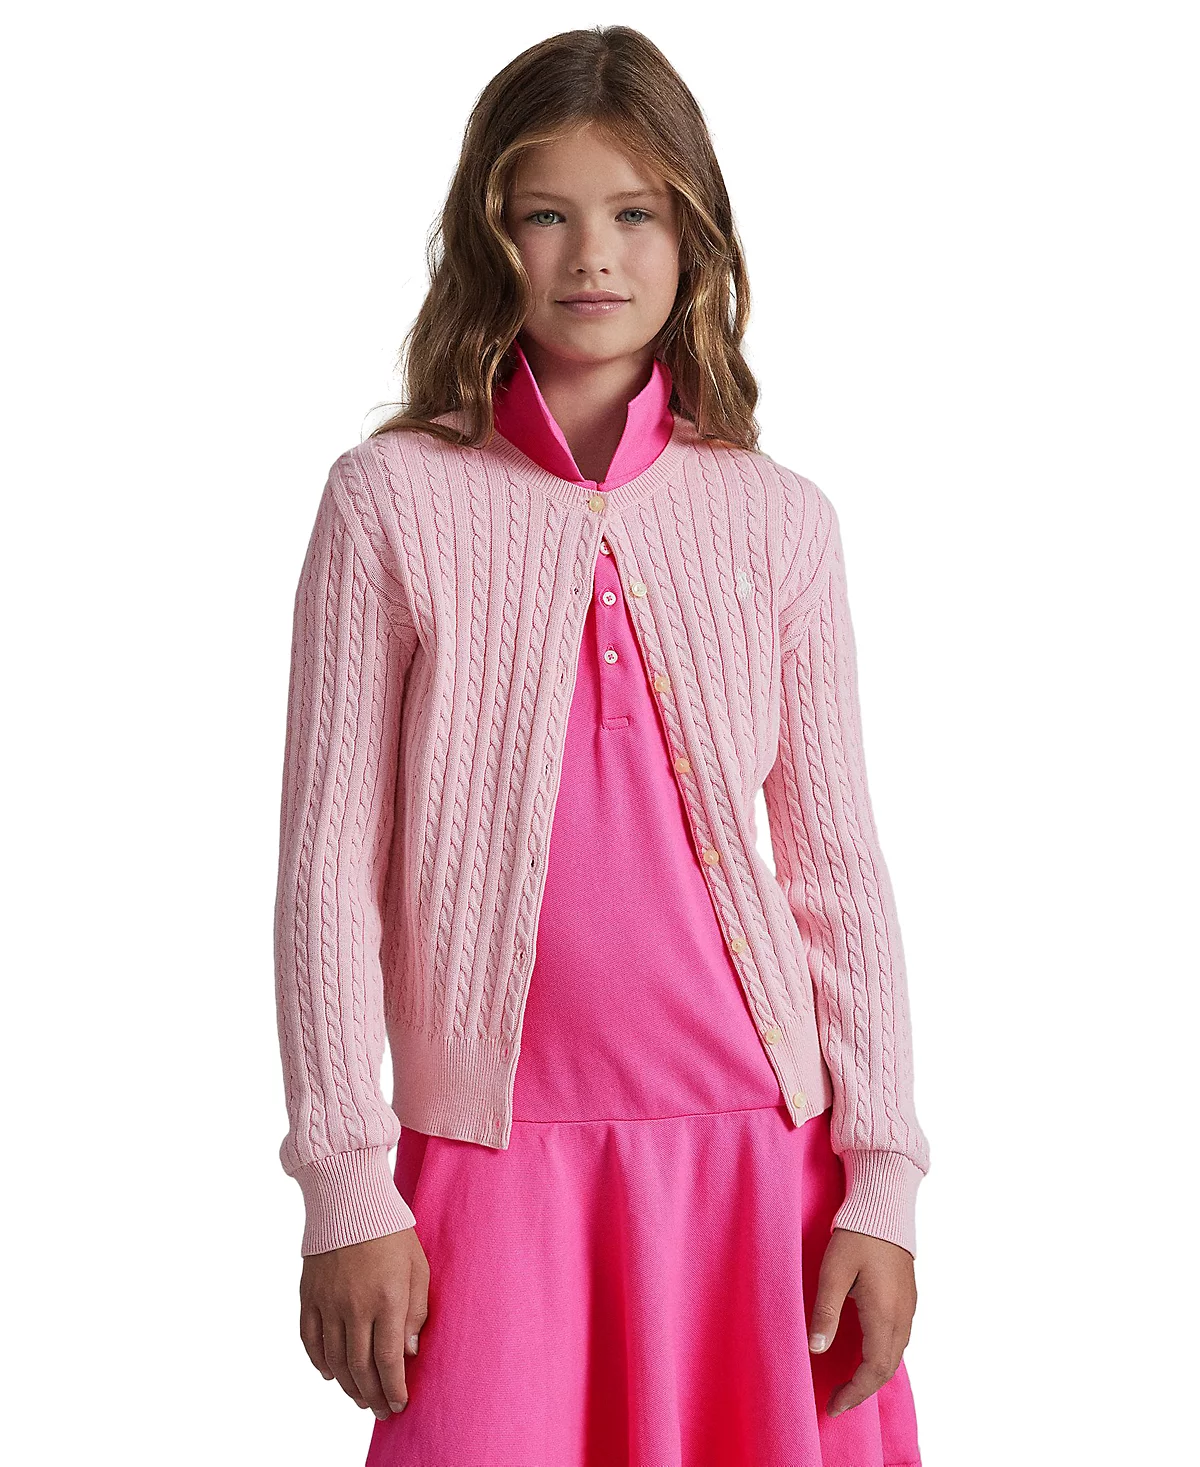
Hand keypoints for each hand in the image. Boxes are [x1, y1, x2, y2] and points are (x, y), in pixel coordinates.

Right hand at [299, 1226, 429, 1419]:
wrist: (349, 1199)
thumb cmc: (391, 1231)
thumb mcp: (418, 1267)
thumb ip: (415, 1311)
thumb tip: (409, 1352)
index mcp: (386, 1299)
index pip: (388, 1359)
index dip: (393, 1387)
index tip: (399, 1404)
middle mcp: (354, 1306)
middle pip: (360, 1366)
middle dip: (372, 1394)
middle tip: (380, 1410)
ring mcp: (328, 1302)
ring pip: (335, 1359)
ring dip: (348, 1385)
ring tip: (360, 1398)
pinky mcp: (309, 1296)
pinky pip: (310, 1339)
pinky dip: (319, 1362)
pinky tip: (331, 1374)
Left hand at [808, 1226, 916, 1417]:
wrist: (884, 1208)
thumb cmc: (856, 1236)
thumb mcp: (833, 1272)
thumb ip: (825, 1312)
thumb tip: (816, 1349)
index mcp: (884, 1314)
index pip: (873, 1370)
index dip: (854, 1393)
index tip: (833, 1406)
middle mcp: (902, 1317)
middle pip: (886, 1369)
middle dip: (863, 1390)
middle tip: (837, 1402)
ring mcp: (908, 1308)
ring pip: (895, 1356)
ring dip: (874, 1375)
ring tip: (850, 1385)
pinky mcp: (907, 1299)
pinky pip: (899, 1340)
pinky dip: (883, 1358)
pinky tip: (867, 1355)